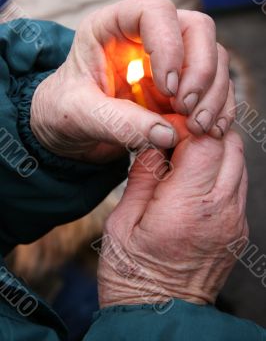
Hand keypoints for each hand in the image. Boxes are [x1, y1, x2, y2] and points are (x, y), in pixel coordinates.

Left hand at [31, 0, 234, 161]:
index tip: (167, 88)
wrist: (69, 132)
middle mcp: (146, 38)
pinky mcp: (181, 88)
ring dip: (213, 93)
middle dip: (201, 70)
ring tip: (197, 127)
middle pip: (197, 29)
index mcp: (112, 28)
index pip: (155, 11)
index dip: (169, 45)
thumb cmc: (64, 113)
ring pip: (214, 57)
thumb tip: (169, 133)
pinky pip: (215, 88)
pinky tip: (211, 131)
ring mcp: (169, 61)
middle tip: (186, 109)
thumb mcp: (79, 116)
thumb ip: (118, 122)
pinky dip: (219, 108)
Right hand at [97, 117, 247, 306]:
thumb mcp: (122, 222)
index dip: (186, 127)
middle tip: (176, 139)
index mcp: (188, 207)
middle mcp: (221, 211)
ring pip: (239, 162)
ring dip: (215, 150)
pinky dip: (221, 171)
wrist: (159, 317)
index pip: (205, 143)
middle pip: (230, 146)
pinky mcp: (238, 229)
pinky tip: (195, 180)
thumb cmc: (132, 274)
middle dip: (204, 133)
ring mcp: (235, 221)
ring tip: (184, 158)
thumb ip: (142, 176)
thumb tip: (154, 143)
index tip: (165, 130)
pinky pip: (238, 184)